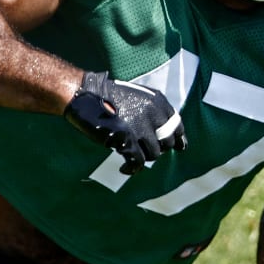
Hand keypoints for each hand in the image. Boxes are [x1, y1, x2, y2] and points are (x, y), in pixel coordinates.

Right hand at [63, 71, 186, 174]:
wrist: (85, 94)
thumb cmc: (109, 97)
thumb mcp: (138, 97)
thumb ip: (155, 113)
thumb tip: (174, 140)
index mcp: (157, 101)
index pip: (177, 126)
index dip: (178, 139)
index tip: (177, 147)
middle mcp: (152, 113)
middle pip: (167, 143)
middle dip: (157, 148)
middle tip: (143, 148)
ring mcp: (140, 127)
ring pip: (154, 154)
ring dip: (143, 157)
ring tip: (132, 155)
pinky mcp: (126, 139)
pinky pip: (137, 162)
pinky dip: (131, 169)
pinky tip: (125, 169)